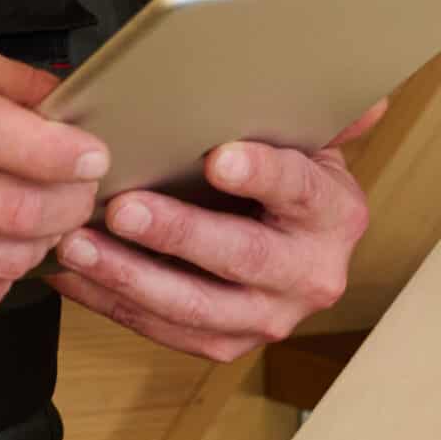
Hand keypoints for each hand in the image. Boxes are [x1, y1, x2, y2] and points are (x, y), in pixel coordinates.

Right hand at [0, 39, 109, 322]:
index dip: (56, 149)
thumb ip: (1, 81)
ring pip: (6, 258)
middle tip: (81, 194)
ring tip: (31, 219)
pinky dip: (0, 275)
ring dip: (39, 242)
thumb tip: (76, 106)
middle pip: (12, 205)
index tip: (93, 156)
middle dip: (70, 204)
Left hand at [49, 102, 381, 360]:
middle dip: (177, 234)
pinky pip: (165, 330)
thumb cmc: (287, 177)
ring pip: (196, 307)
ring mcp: (269, 317)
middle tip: (122, 209)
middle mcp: (311, 274)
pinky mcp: (228, 342)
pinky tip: (74, 275)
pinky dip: (112, 304)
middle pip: (242, 256)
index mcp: (336, 214)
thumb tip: (366, 97)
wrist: (293, 241)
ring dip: (130, 276)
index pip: (299, 188)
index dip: (259, 172)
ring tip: (78, 244)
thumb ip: (320, 112)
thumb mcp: (308, 137)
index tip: (216, 159)